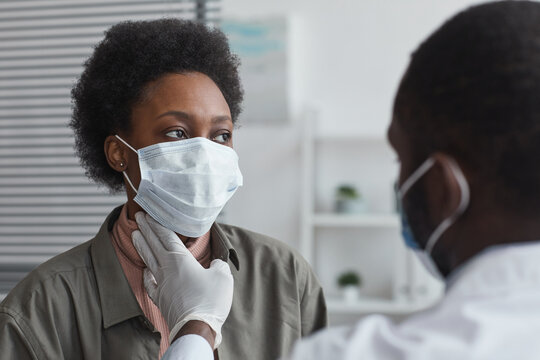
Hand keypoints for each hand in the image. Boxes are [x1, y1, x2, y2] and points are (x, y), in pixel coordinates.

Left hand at [131, 212, 233, 348]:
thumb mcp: (223, 277)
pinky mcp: (161, 299)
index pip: (165, 237)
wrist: (196, 328)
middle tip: (138, 217)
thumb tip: (215, 265)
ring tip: (135, 236)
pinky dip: (146, 275)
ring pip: (148, 261)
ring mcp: (161, 285)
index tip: (148, 214)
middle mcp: (166, 270)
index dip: (157, 225)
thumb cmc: (210, 301)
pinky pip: (149, 283)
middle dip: (145, 230)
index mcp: (180, 260)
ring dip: (141, 247)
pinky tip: (146, 271)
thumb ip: (218, 266)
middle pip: (153, 245)